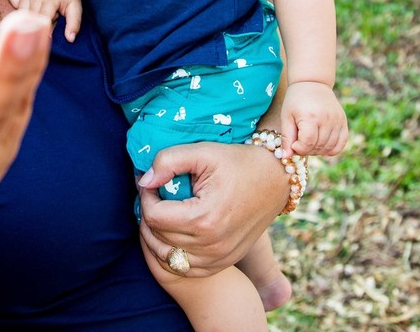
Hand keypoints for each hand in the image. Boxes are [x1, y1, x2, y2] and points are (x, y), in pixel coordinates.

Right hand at [8, 0, 82, 41]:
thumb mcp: (76, 9)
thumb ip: (74, 24)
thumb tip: (70, 39)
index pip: (42, 21)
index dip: (46, 29)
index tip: (49, 31)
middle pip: (31, 18)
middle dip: (37, 23)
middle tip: (47, 19)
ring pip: (21, 12)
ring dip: (28, 17)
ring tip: (39, 13)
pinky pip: (13, 2)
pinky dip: (18, 7)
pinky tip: (28, 7)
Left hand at [136, 142, 285, 276]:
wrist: (275, 180)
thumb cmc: (238, 162)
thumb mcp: (203, 152)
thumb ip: (168, 161)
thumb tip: (144, 181)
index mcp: (205, 218)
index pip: (154, 216)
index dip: (145, 197)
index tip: (150, 182)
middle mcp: (212, 245)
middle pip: (158, 237)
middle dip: (148, 214)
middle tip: (153, 194)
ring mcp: (219, 258)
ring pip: (167, 257)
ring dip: (156, 236)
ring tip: (160, 212)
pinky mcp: (223, 262)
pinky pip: (184, 268)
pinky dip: (171, 253)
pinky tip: (172, 232)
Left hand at [280, 81, 347, 156]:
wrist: (313, 83)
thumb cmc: (296, 100)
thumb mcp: (287, 117)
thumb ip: (287, 138)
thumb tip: (286, 157)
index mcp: (311, 117)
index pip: (308, 143)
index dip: (299, 148)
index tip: (294, 144)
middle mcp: (327, 119)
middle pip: (319, 147)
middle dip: (307, 150)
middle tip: (300, 143)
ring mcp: (337, 120)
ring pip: (330, 147)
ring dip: (318, 150)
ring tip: (309, 142)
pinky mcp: (343, 121)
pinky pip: (342, 143)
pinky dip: (333, 149)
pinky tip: (323, 145)